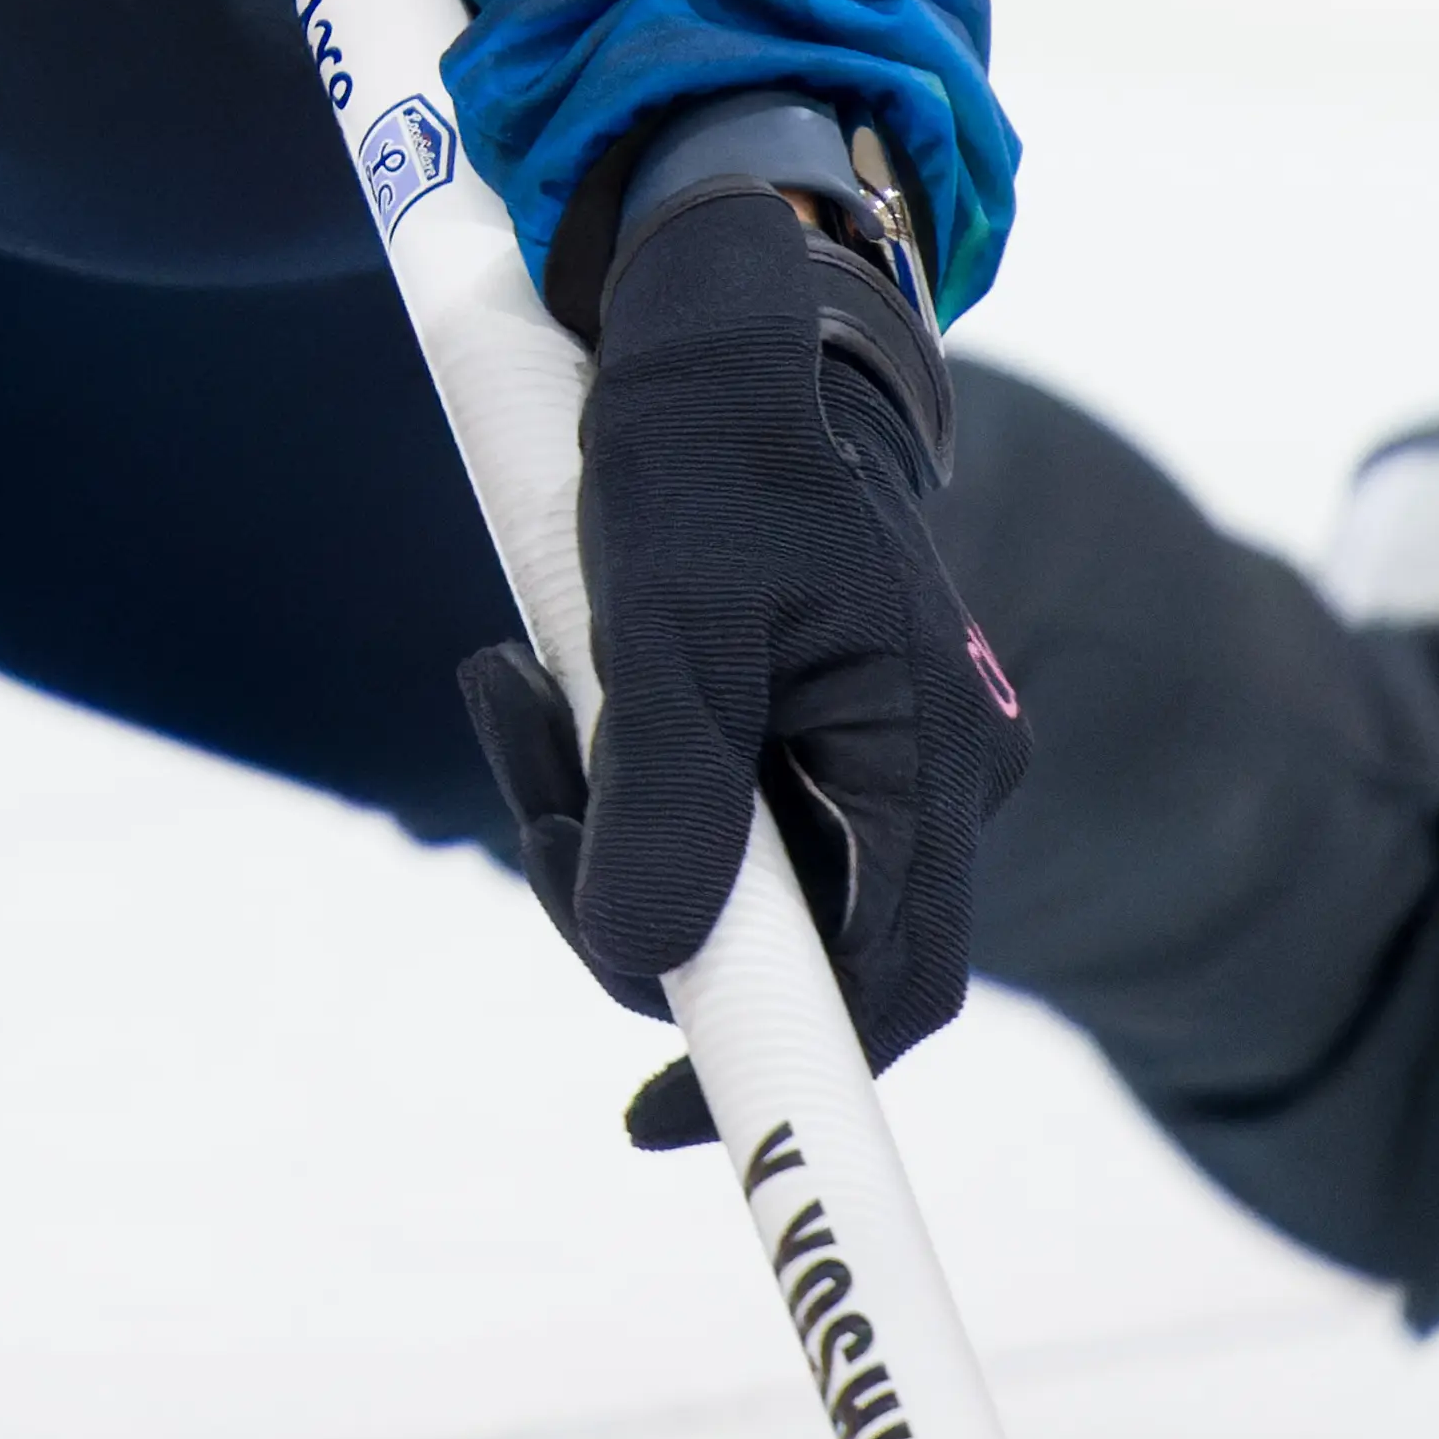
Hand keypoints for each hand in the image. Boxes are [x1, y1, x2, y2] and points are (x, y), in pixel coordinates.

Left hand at [451, 175, 1019, 1067]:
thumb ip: (663, 795)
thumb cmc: (712, 444)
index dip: (779, 1069)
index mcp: (930, 753)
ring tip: (507, 686)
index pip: (890, 991)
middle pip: (781, 938)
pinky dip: (607, 765)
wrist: (720, 318)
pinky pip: (698, 797)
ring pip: (720, 867)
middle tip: (528, 794)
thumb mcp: (671, 619)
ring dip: (594, 813)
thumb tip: (636, 958)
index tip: (650, 1120)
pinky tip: (529, 677)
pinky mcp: (794, 717)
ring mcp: (860, 747)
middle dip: (629, 894)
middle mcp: (921, 770)